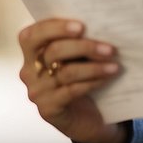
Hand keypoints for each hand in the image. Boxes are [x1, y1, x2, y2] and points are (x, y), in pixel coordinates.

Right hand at [17, 18, 127, 142]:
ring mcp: (36, 92)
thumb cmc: (79, 78)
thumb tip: (98, 23)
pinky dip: (92, 82)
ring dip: (94, 67)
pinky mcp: (47, 110)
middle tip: (109, 48)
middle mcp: (28, 71)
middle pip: (52, 52)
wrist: (84, 119)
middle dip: (83, 47)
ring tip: (114, 64)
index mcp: (30, 52)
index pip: (32, 35)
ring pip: (65, 72)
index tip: (81, 26)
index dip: (55, 28)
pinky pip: (71, 91)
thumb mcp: (74, 57)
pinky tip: (107, 78)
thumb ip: (75, 41)